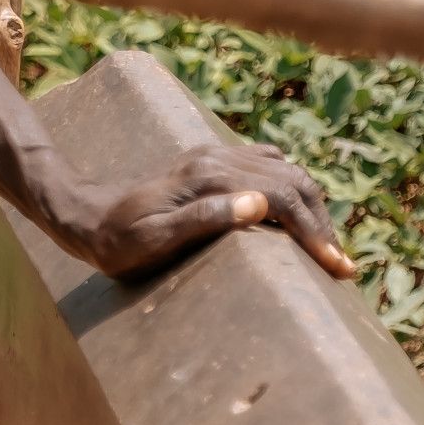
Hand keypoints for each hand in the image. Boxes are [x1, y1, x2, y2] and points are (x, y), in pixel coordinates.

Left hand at [53, 142, 354, 282]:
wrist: (83, 213)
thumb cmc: (114, 241)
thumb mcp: (152, 240)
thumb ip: (204, 220)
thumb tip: (259, 205)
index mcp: (210, 178)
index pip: (282, 199)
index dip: (314, 233)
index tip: (337, 268)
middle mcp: (218, 159)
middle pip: (293, 182)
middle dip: (322, 224)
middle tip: (340, 267)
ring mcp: (216, 156)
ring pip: (286, 172)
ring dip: (312, 207)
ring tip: (325, 248)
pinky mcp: (212, 162)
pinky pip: (268, 166)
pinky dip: (292, 190)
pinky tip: (296, 218)